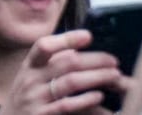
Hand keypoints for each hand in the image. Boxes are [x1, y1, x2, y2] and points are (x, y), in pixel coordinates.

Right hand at [0, 30, 126, 114]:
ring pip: (70, 82)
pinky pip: (67, 105)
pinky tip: (99, 96)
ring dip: (96, 77)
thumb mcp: (31, 77)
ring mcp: (37, 98)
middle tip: (113, 61)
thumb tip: (75, 49)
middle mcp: (31, 79)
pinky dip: (86, 99)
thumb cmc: (26, 99)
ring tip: (115, 76)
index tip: (88, 36)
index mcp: (29, 66)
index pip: (44, 45)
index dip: (66, 39)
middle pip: (66, 63)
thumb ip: (50, 64)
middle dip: (94, 60)